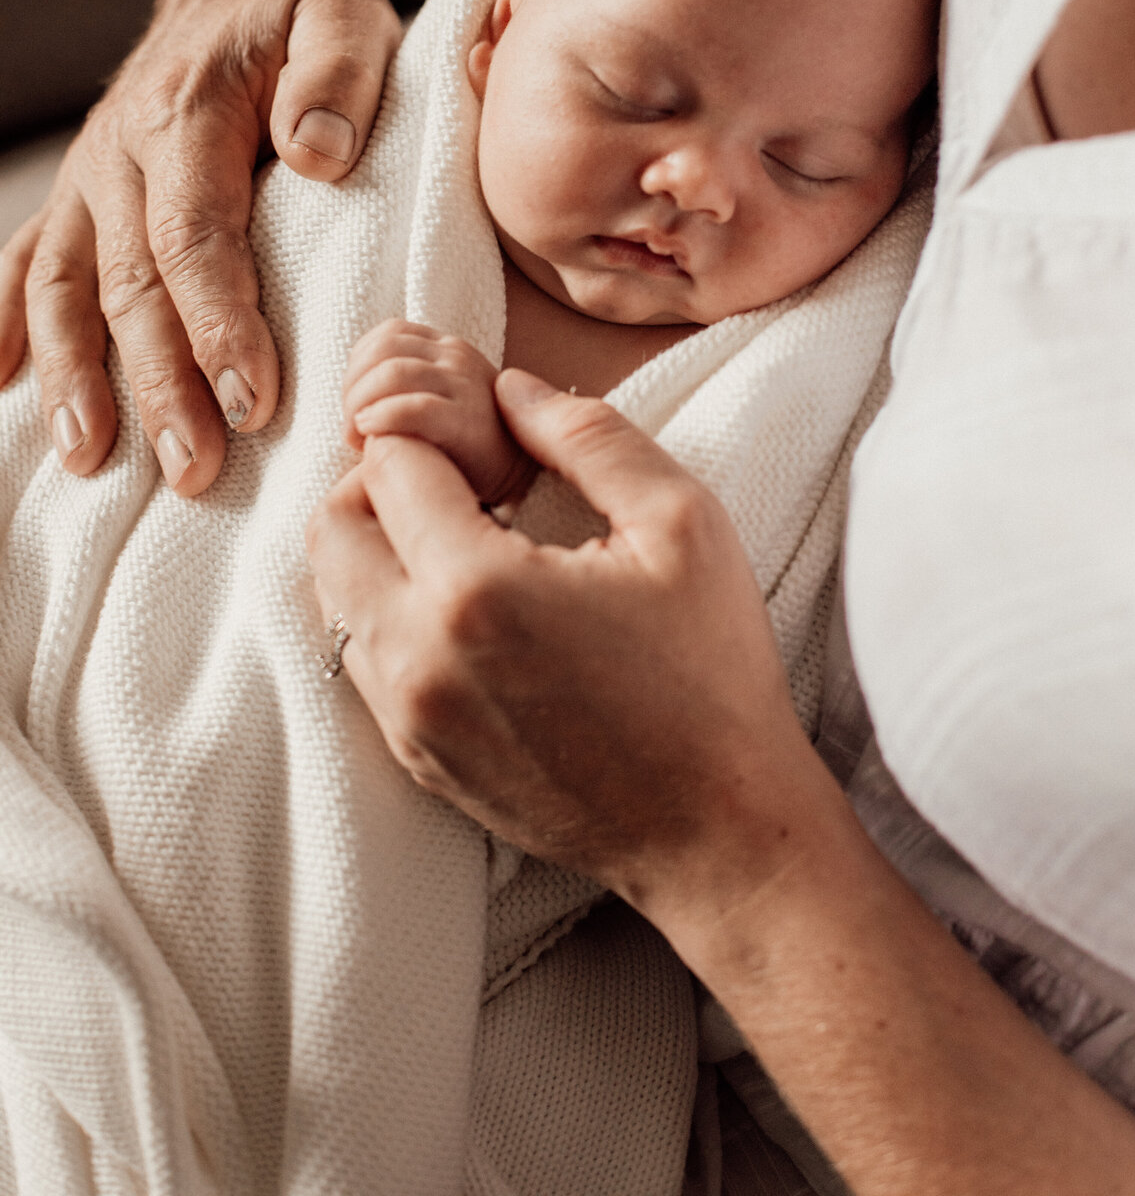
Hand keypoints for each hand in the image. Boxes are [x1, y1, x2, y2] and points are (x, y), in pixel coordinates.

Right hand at [0, 0, 401, 495]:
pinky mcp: (79, 197)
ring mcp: (90, 178)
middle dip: (158, 382)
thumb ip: (339, 78)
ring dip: (73, 377)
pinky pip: (27, 262)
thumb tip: (321, 156)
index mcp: (187, 115)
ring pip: (65, 288)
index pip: (197, 236)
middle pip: (130, 283)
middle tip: (196, 465)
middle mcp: (122, 151)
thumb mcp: (344, 17)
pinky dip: (7, 324)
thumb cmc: (300, 16)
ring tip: (90, 458)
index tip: (254, 399)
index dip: (219, 323)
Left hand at [307, 368, 809, 909]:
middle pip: (332, 528)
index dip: (430, 428)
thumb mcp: (681, 522)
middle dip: (382, 484)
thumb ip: (587, 435)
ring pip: (333, 597)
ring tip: (469, 544)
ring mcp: (408, 718)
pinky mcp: (414, 760)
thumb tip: (511, 387)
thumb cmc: (712, 674)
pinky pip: (362, 660)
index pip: (390, 463)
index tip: (483, 437)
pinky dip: (390, 615)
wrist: (718, 831)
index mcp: (478, 587)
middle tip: (464, 483)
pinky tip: (473, 614)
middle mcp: (418, 657)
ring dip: (380, 550)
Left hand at [342, 320, 532, 506]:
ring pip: (392, 374)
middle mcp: (457, 358)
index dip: (358, 367)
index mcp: (446, 348)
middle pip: (382, 351)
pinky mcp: (468, 421)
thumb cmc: (464, 447)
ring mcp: (465, 386)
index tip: (355, 407)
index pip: (386, 335)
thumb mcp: (434, 402)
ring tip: (359, 438)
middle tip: (352, 429)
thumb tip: (349, 405)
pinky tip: (370, 435)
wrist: (522, 479)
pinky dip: (382, 418)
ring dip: (360, 405)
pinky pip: (414, 408)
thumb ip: (399, 390)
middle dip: (353, 388)